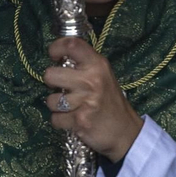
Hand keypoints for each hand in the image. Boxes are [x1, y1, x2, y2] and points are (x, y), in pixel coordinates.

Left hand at [43, 37, 143, 161]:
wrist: (125, 131)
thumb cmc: (110, 102)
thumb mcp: (103, 76)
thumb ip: (84, 66)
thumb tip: (57, 59)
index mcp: (98, 65)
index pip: (72, 45)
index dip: (56, 47)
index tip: (54, 56)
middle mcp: (92, 80)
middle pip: (50, 74)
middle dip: (52, 83)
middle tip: (63, 88)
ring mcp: (86, 101)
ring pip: (50, 100)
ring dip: (57, 106)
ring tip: (71, 107)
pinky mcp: (80, 120)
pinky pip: (55, 119)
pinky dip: (61, 122)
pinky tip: (73, 120)